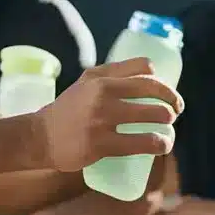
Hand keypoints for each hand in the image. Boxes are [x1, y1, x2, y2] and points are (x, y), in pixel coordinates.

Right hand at [37, 58, 184, 171]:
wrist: (40, 136)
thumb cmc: (68, 110)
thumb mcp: (86, 83)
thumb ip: (112, 75)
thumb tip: (149, 73)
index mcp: (101, 76)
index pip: (144, 68)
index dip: (163, 82)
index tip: (167, 94)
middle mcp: (102, 92)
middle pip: (154, 91)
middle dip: (172, 102)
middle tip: (175, 113)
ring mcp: (102, 118)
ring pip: (152, 116)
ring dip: (168, 124)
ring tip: (170, 131)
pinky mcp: (101, 143)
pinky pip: (142, 142)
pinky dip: (159, 144)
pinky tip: (163, 146)